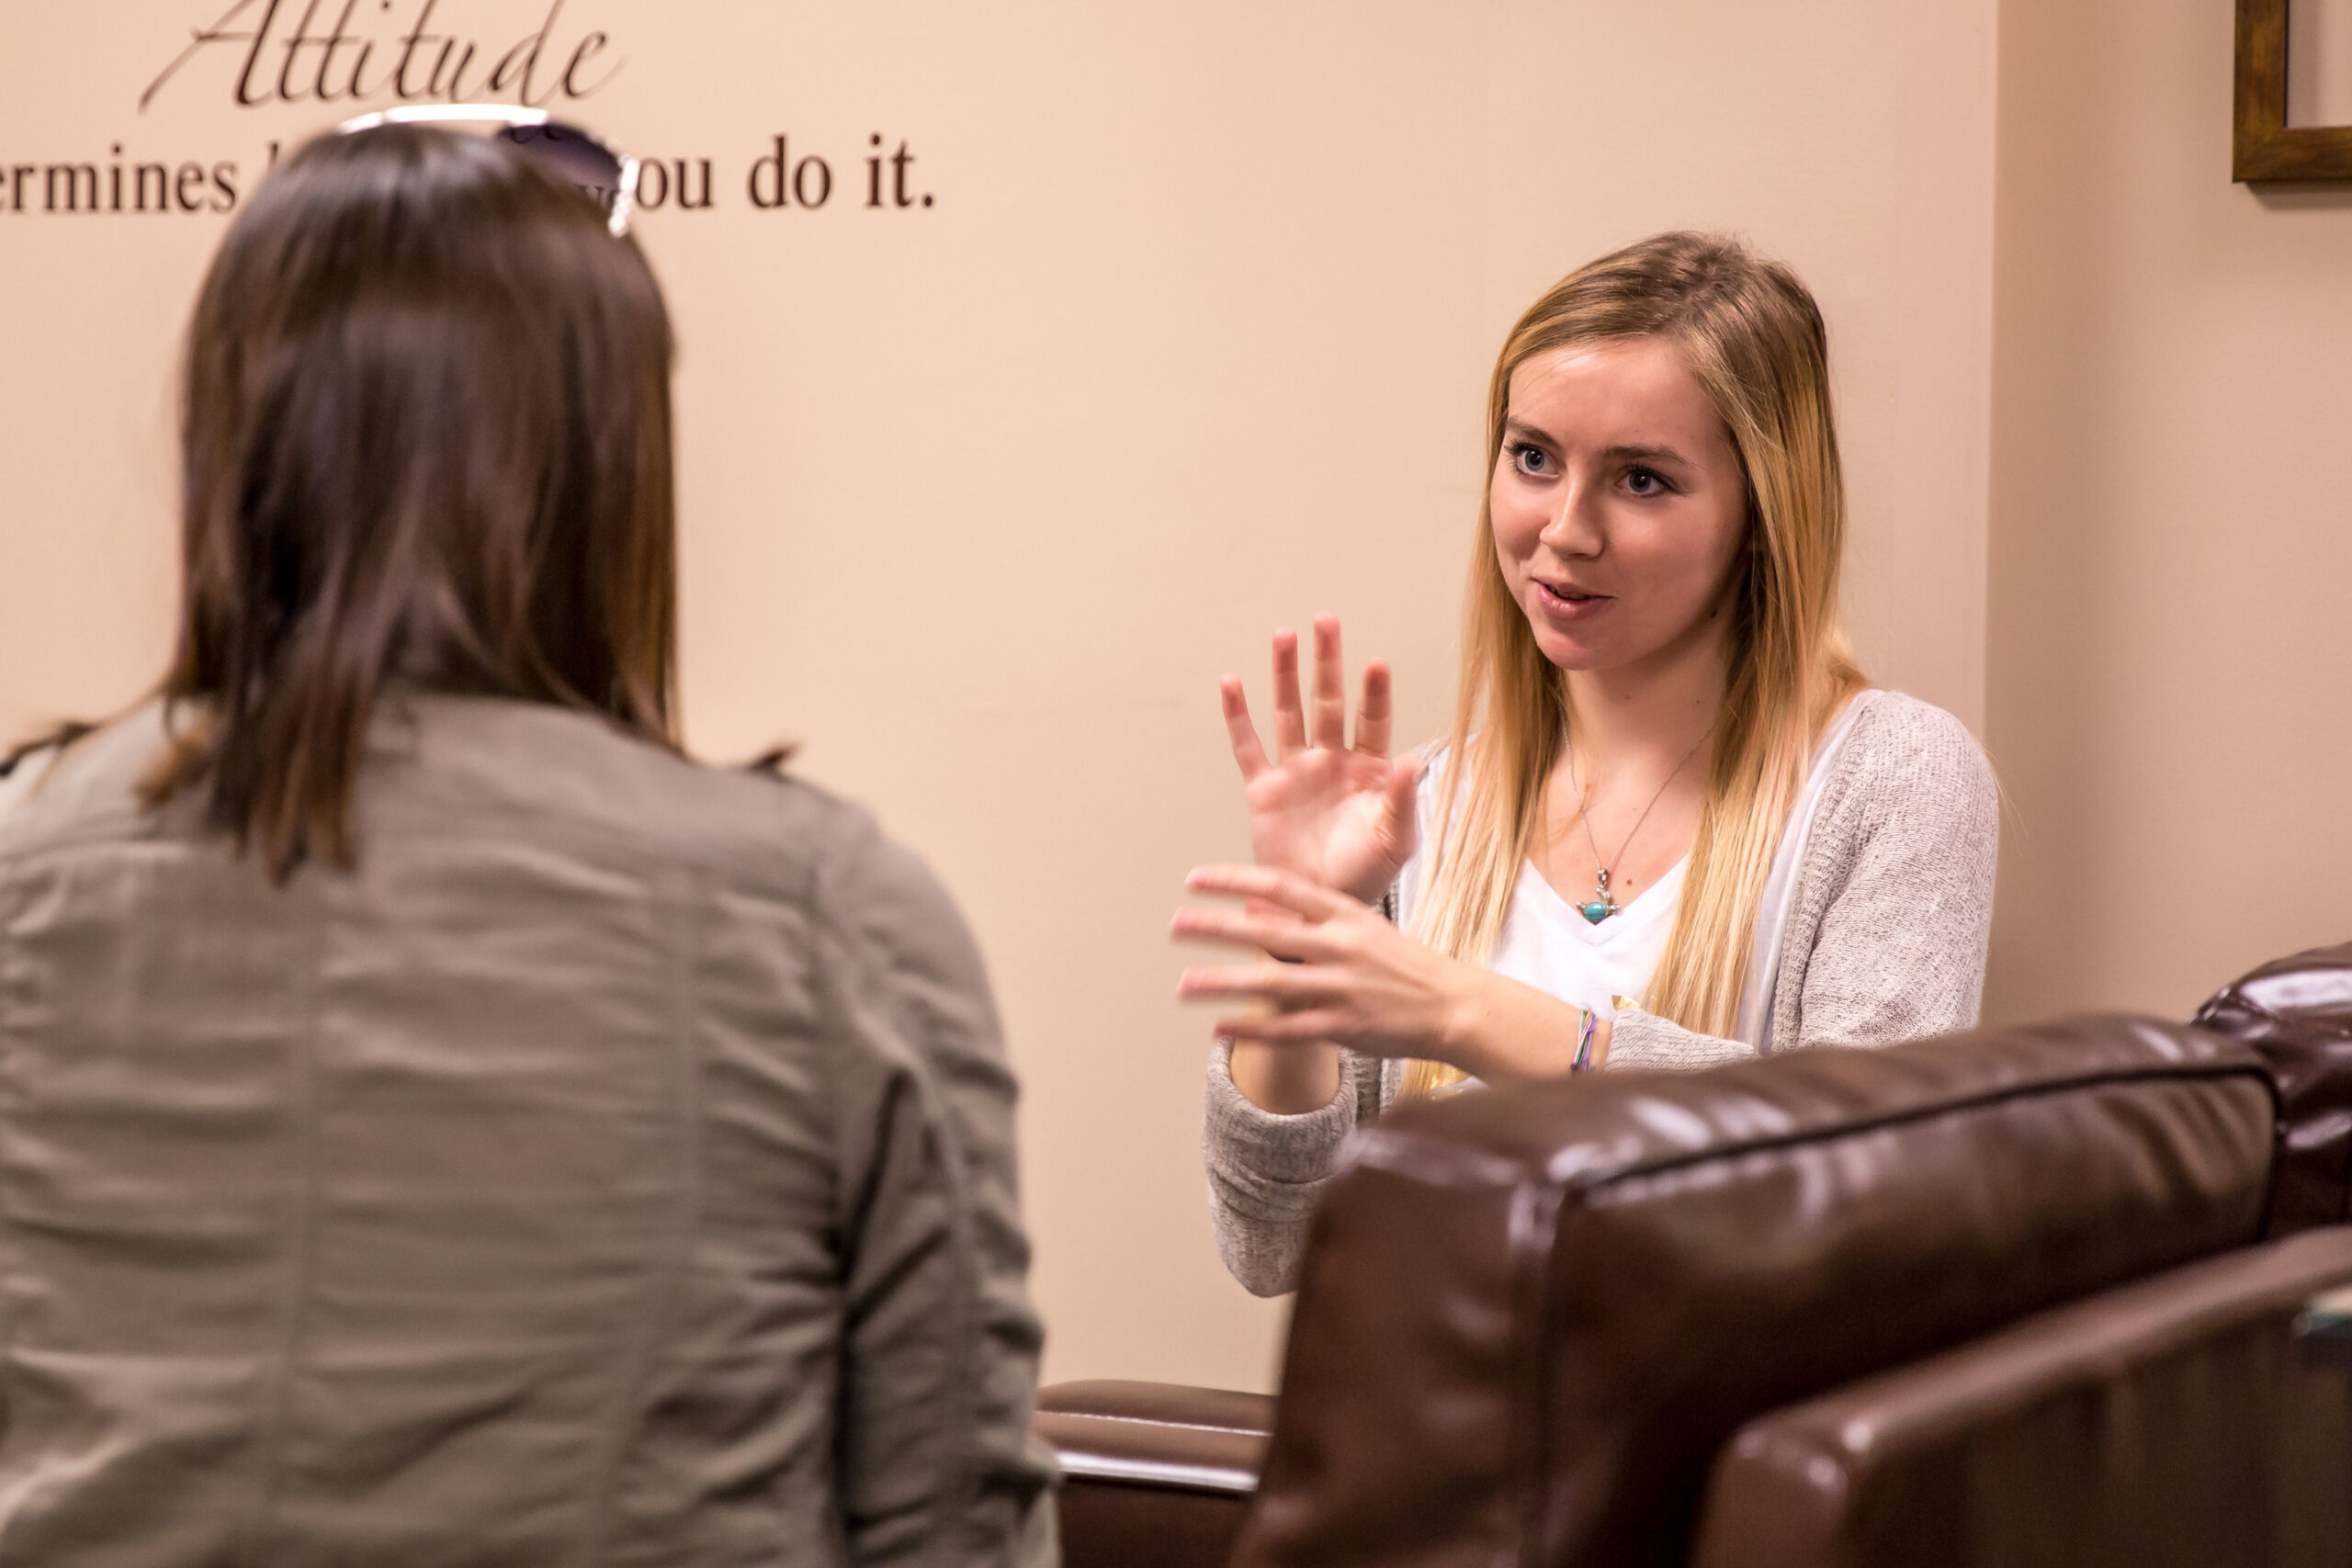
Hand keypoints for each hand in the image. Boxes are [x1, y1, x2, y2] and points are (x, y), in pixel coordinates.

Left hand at [1173, 865, 1592, 1083]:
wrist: (1454, 1005)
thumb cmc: (1405, 965)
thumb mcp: (1365, 927)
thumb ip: (1316, 919)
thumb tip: (1261, 911)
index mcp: (1345, 914)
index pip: (1280, 886)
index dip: (1235, 880)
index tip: (1195, 879)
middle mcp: (1340, 946)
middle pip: (1266, 932)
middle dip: (1215, 927)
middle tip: (1176, 924)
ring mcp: (1342, 988)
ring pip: (1270, 983)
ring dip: (1222, 983)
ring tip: (1183, 985)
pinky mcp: (1345, 1027)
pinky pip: (1289, 1029)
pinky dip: (1252, 1029)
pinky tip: (1219, 1028)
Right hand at [1223, 614, 1420, 905]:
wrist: (1319, 906)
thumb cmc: (1365, 875)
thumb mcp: (1397, 840)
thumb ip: (1403, 800)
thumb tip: (1412, 761)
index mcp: (1369, 770)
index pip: (1373, 721)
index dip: (1374, 693)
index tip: (1375, 664)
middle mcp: (1332, 761)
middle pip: (1329, 701)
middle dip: (1328, 662)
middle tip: (1326, 622)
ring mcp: (1296, 771)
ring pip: (1289, 712)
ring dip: (1286, 675)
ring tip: (1284, 637)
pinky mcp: (1264, 789)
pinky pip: (1248, 746)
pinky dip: (1238, 716)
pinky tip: (1232, 683)